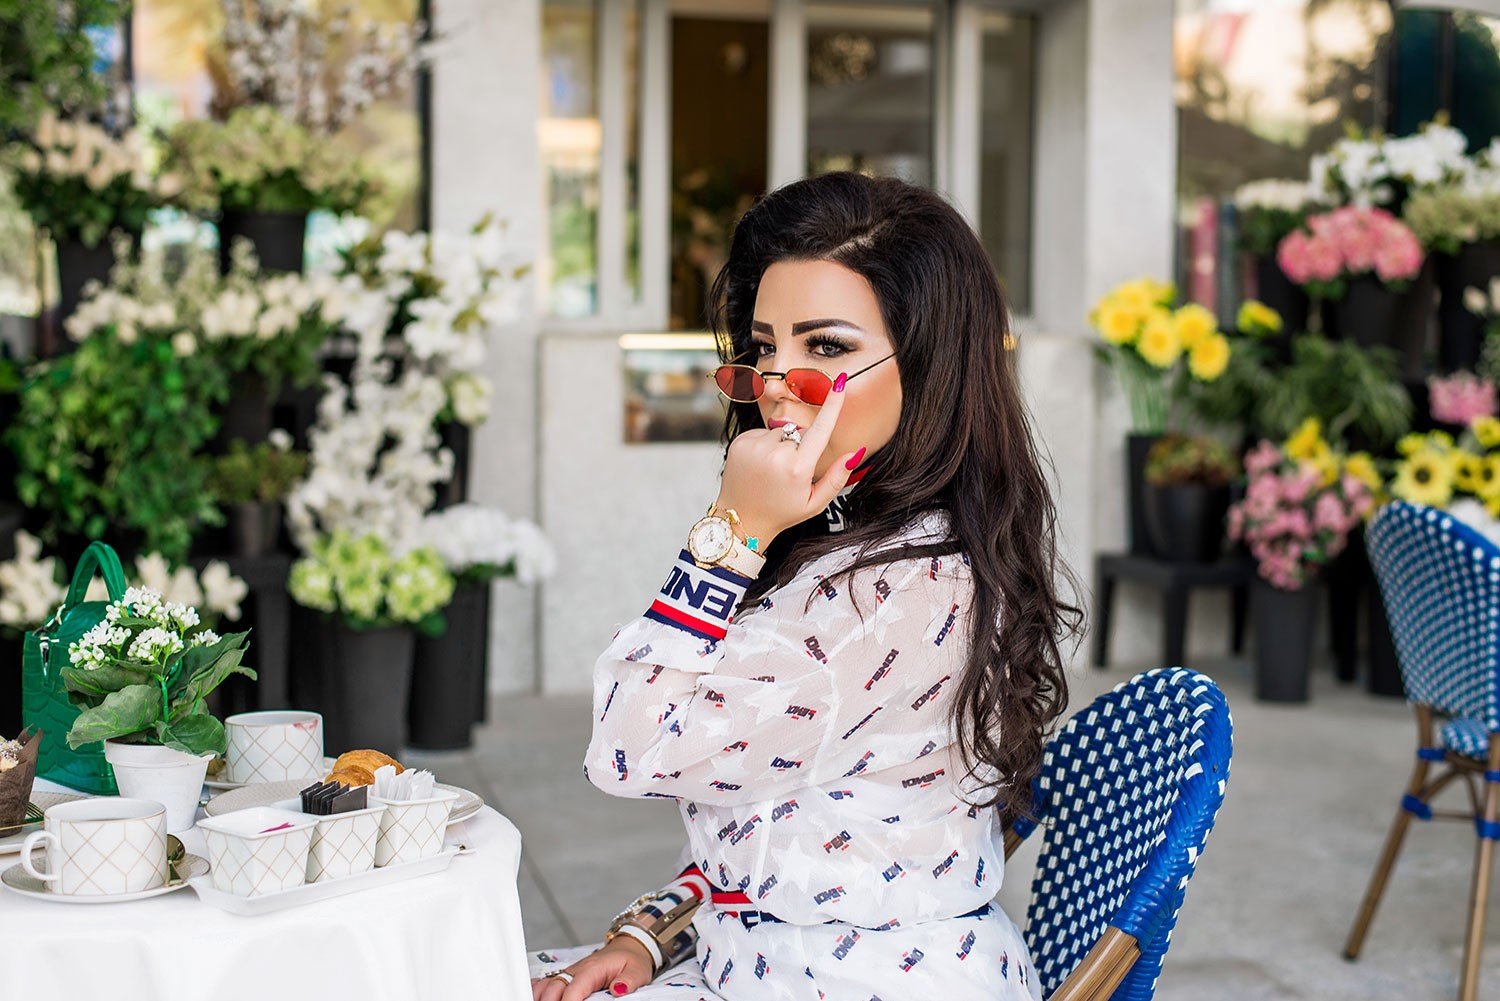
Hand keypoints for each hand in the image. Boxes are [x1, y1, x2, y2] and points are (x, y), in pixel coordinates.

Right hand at [531, 936, 654, 998]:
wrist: (628, 948)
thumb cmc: (631, 960)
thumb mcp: (637, 971)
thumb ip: (628, 981)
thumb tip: (619, 989)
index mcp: (593, 969)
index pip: (574, 989)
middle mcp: (577, 970)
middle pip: (554, 988)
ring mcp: (570, 973)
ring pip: (546, 985)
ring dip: (541, 997)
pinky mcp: (567, 977)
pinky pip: (546, 982)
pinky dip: (538, 990)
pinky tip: (537, 997)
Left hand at [714, 371, 865, 546]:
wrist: (740, 519)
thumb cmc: (781, 512)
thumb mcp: (815, 504)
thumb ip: (837, 478)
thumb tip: (855, 453)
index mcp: (797, 468)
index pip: (820, 430)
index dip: (833, 405)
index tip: (841, 383)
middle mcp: (775, 454)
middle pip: (801, 432)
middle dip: (801, 445)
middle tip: (790, 472)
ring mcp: (755, 446)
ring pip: (782, 430)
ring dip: (782, 444)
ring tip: (774, 470)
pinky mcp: (740, 442)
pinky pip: (763, 432)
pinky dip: (765, 444)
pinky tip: (761, 464)